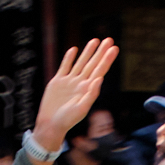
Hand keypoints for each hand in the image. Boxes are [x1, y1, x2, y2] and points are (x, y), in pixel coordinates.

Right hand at [32, 38, 119, 155]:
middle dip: (101, 52)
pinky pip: (64, 67)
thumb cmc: (67, 120)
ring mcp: (69, 82)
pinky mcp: (58, 82)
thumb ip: (91, 94)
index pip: (100, 71)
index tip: (114, 49)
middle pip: (93, 64)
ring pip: (80, 63)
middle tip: (109, 40)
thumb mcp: (81, 109)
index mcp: (88, 90)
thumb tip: (100, 79)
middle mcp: (80, 84)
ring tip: (95, 40)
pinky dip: (68, 58)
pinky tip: (74, 49)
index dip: (107, 59)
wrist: (50, 124)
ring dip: (88, 52)